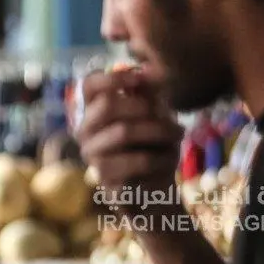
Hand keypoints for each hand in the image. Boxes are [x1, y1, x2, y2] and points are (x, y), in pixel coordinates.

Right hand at [75, 69, 182, 214]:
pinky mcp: (104, 179)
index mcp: (93, 112)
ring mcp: (92, 156)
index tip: (140, 77)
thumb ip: (148, 93)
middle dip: (144, 106)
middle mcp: (85, 132)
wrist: (155, 192)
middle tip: (170, 116)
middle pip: (107, 105)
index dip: (113, 77)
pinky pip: (136, 160)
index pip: (89, 85)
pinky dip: (161, 157)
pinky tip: (171, 158)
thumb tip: (147, 71)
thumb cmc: (153, 147)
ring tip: (178, 133)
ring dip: (159, 131)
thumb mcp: (155, 115)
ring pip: (123, 131)